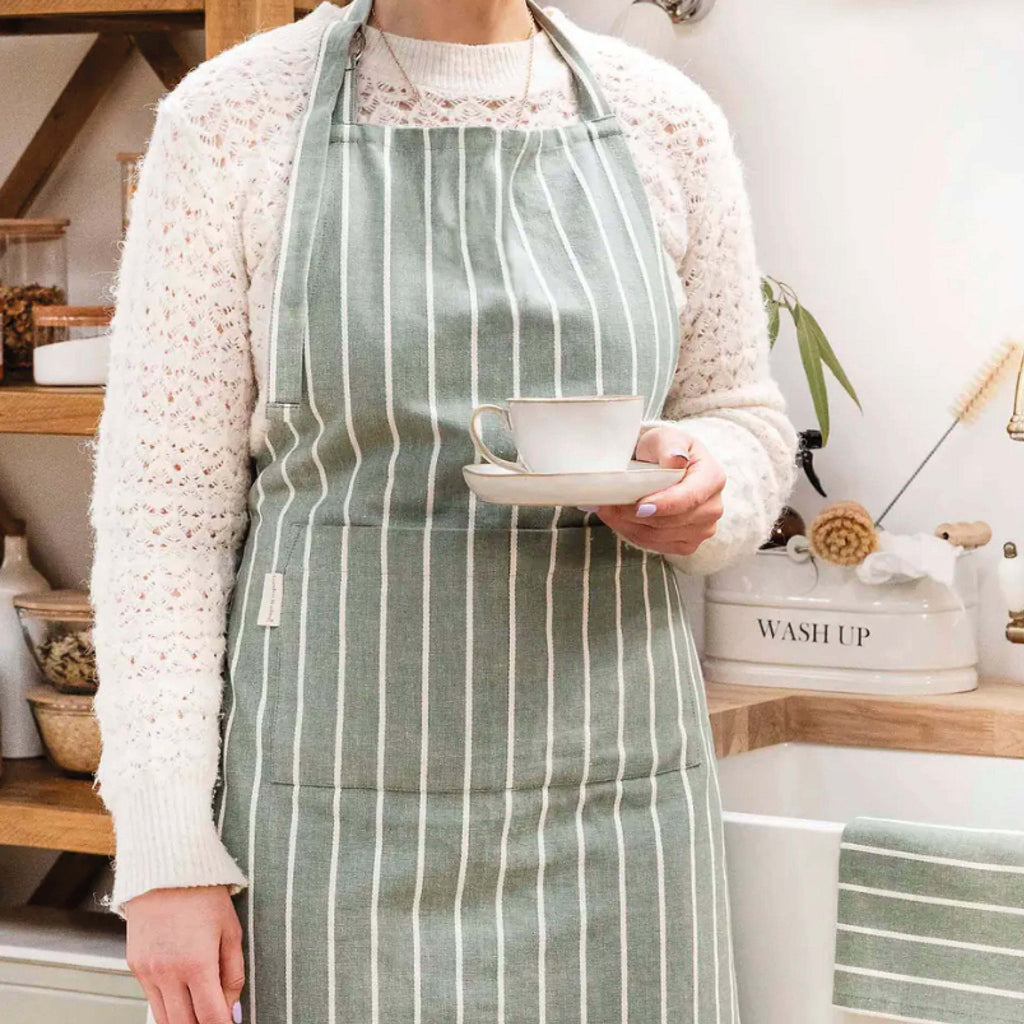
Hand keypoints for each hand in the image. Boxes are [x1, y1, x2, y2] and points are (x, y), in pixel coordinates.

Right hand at [125, 884, 243, 1023]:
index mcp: (197, 963)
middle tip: (217, 1017)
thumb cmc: (203, 894)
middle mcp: (168, 973)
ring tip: (201, 1009)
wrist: (165, 869)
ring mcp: (147, 973)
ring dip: (184, 1021)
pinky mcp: (134, 968)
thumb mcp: (231, 930)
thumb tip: (232, 1009)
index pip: (210, 1018)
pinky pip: (152, 1000)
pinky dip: (168, 1005)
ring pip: (164, 1019)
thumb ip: (233, 973)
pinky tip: (183, 994)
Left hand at [581, 423, 724, 556]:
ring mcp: (702, 529)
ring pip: (660, 536)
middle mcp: (713, 507)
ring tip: (610, 509)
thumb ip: (670, 446)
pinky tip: (621, 519)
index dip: (664, 504)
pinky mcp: (688, 544)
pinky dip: (634, 534)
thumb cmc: (665, 449)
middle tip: (608, 503)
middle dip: (636, 515)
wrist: (665, 465)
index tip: (639, 506)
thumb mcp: (666, 438)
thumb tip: (676, 459)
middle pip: (672, 521)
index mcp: (713, 478)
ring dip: (629, 525)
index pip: (690, 497)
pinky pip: (656, 546)